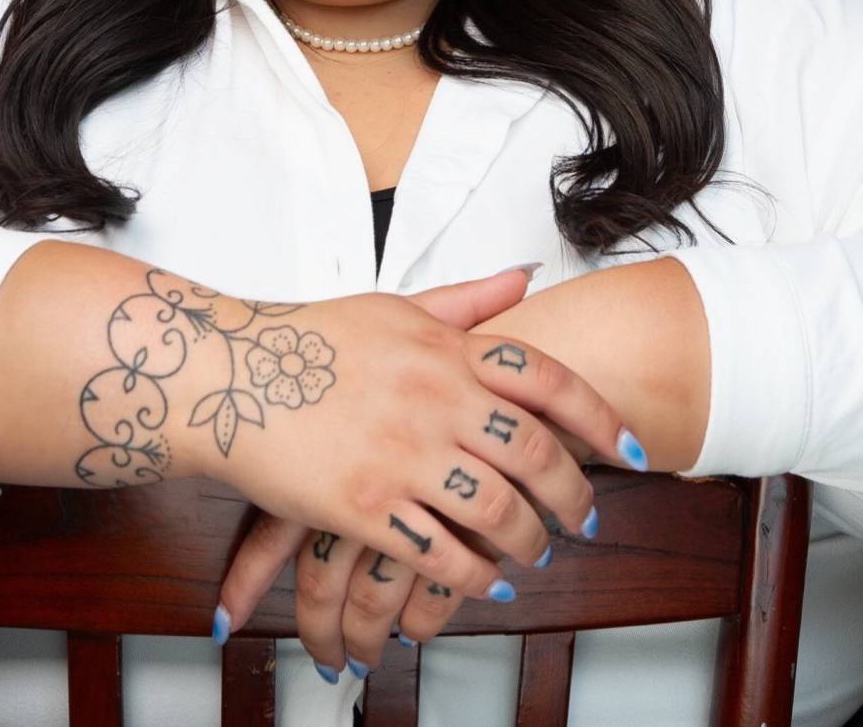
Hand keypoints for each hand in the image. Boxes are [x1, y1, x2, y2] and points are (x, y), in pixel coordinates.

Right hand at [208, 269, 642, 678]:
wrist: (229, 376)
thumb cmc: (308, 340)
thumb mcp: (393, 308)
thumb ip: (464, 301)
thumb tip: (524, 278)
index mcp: (447, 349)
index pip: (549, 382)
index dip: (602, 419)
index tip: (634, 450)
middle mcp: (435, 399)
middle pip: (535, 454)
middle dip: (573, 494)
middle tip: (585, 517)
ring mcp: (402, 455)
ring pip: (496, 511)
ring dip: (527, 542)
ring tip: (534, 554)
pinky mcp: (366, 506)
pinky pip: (439, 553)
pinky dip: (471, 576)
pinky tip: (482, 583)